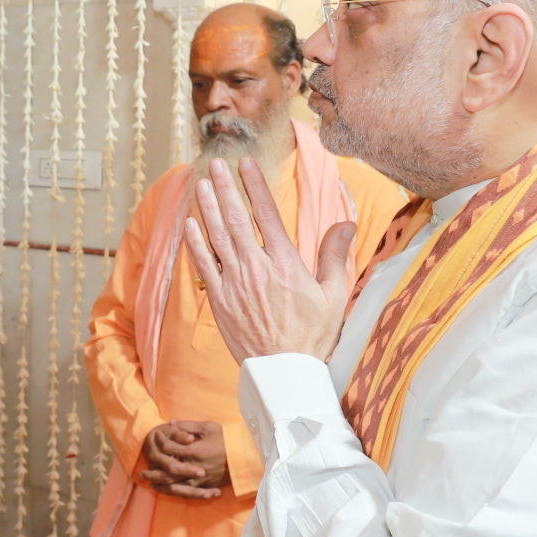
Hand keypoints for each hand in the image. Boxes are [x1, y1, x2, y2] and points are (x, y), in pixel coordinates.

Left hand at [139, 420, 226, 499]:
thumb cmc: (228, 438)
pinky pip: (190, 492)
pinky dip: (177, 493)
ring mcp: (202, 479)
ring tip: (152, 485)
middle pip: (170, 473)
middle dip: (155, 474)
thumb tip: (171, 423)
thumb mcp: (209, 427)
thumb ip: (188, 425)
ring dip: (163, 487)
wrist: (247, 455)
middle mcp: (196, 467)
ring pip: (177, 486)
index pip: (171, 450)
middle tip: (142, 474)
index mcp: (195, 450)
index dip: (160, 449)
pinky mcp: (207, 485)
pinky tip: (170, 492)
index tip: (150, 448)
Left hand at [181, 156, 355, 362]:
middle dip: (225, 188)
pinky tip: (189, 224)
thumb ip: (335, 256)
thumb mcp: (334, 296)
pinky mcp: (219, 300)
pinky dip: (195, 243)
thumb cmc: (313, 336)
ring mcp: (234, 284)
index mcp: (285, 264)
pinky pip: (203, 265)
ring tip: (200, 184)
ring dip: (208, 208)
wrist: (284, 372)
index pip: (268, 215)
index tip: (246, 164)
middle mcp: (256, 268)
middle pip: (237, 219)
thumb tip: (346, 223)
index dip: (255, 186)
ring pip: (217, 237)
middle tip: (216, 164)